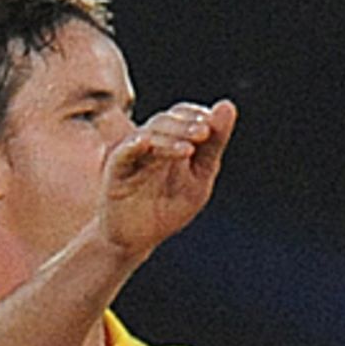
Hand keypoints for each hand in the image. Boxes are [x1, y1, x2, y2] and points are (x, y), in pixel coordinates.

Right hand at [99, 98, 236, 259]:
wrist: (136, 240)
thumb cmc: (167, 209)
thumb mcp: (199, 179)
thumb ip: (213, 145)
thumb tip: (228, 105)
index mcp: (171, 138)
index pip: (183, 115)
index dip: (197, 116)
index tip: (211, 127)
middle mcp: (150, 140)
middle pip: (167, 121)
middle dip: (186, 126)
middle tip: (204, 132)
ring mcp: (132, 152)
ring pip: (150, 134)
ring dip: (169, 138)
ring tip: (187, 150)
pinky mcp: (116, 168)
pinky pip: (124, 152)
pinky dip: (134, 145)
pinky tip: (145, 143)